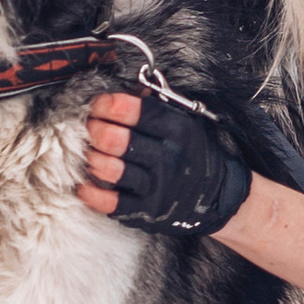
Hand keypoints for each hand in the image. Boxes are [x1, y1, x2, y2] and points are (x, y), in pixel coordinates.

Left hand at [77, 88, 249, 233]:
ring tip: (91, 153)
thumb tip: (126, 91)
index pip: (136, 112)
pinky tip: (85, 185)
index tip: (98, 105)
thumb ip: (156, 107)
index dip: (109, 105)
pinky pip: (111, 203)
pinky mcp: (147, 212)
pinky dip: (92, 193)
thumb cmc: (194, 154)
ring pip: (110, 169)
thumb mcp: (186, 123)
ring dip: (92, 158)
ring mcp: (157, 187)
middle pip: (116, 139)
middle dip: (94, 130)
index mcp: (178, 130)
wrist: (217, 197)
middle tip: (90, 129)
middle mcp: (168, 158)